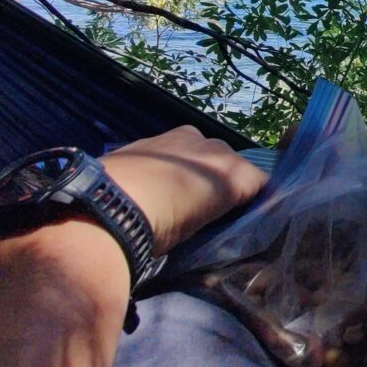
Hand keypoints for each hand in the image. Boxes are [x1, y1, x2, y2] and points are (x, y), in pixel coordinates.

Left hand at [100, 126, 266, 254]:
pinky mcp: (155, 135)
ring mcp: (184, 136)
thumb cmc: (159, 226)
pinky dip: (173, 162)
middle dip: (224, 182)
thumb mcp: (199, 230)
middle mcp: (216, 147)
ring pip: (204, 152)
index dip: (253, 202)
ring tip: (177, 194)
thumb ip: (219, 216)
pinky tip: (153, 182)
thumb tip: (225, 217)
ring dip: (198, 168)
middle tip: (206, 210)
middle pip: (233, 164)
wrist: (105, 204)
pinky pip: (176, 148)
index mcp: (234, 173)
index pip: (261, 184)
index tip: (239, 220)